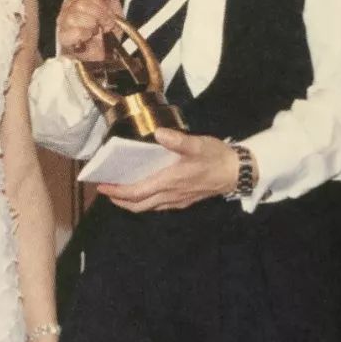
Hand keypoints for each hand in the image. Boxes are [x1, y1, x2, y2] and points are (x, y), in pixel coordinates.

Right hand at [57, 0, 121, 60]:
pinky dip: (84, 34)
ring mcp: (63, 24)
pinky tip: (87, 38)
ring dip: (92, 25)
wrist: (106, 55)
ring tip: (96, 32)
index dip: (100, 4)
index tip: (108, 15)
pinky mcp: (63, 38)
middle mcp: (67, 10)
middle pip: (81, 4)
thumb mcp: (113, 10)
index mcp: (77, 1)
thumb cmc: (107, 33)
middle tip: (104, 25)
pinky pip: (74, 31)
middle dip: (99, 15)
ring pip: (75, 16)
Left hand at [98, 128, 249, 212]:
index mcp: (170, 181)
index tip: (103, 186)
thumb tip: (159, 134)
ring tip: (120, 191)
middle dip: (119, 200)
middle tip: (105, 190)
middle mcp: (171, 195)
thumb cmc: (216, 157)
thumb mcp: (198, 144)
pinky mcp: (184, 200)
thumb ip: (178, 140)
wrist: (238, 173)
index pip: (137, 193)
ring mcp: (177, 200)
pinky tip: (144, 191)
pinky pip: (159, 205)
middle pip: (138, 205)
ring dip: (131, 202)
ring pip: (148, 207)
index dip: (118, 192)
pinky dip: (145, 201)